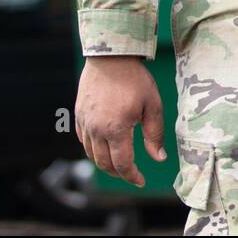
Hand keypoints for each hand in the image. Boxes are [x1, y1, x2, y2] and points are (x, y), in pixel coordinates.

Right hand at [74, 56, 166, 187]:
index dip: (132, 176)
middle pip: (104, 163)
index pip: (122, 164)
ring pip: (91, 154)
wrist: (111, 57)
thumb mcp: (152, 105)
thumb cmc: (135, 79)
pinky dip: (93, 148)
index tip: (141, 180)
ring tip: (119, 163)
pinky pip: (84, 140)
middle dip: (119, 173)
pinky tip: (105, 145)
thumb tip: (159, 158)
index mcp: (115, 129)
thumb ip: (155, 134)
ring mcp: (84, 123)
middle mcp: (96, 129)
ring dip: (105, 163)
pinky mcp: (79, 115)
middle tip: (132, 174)